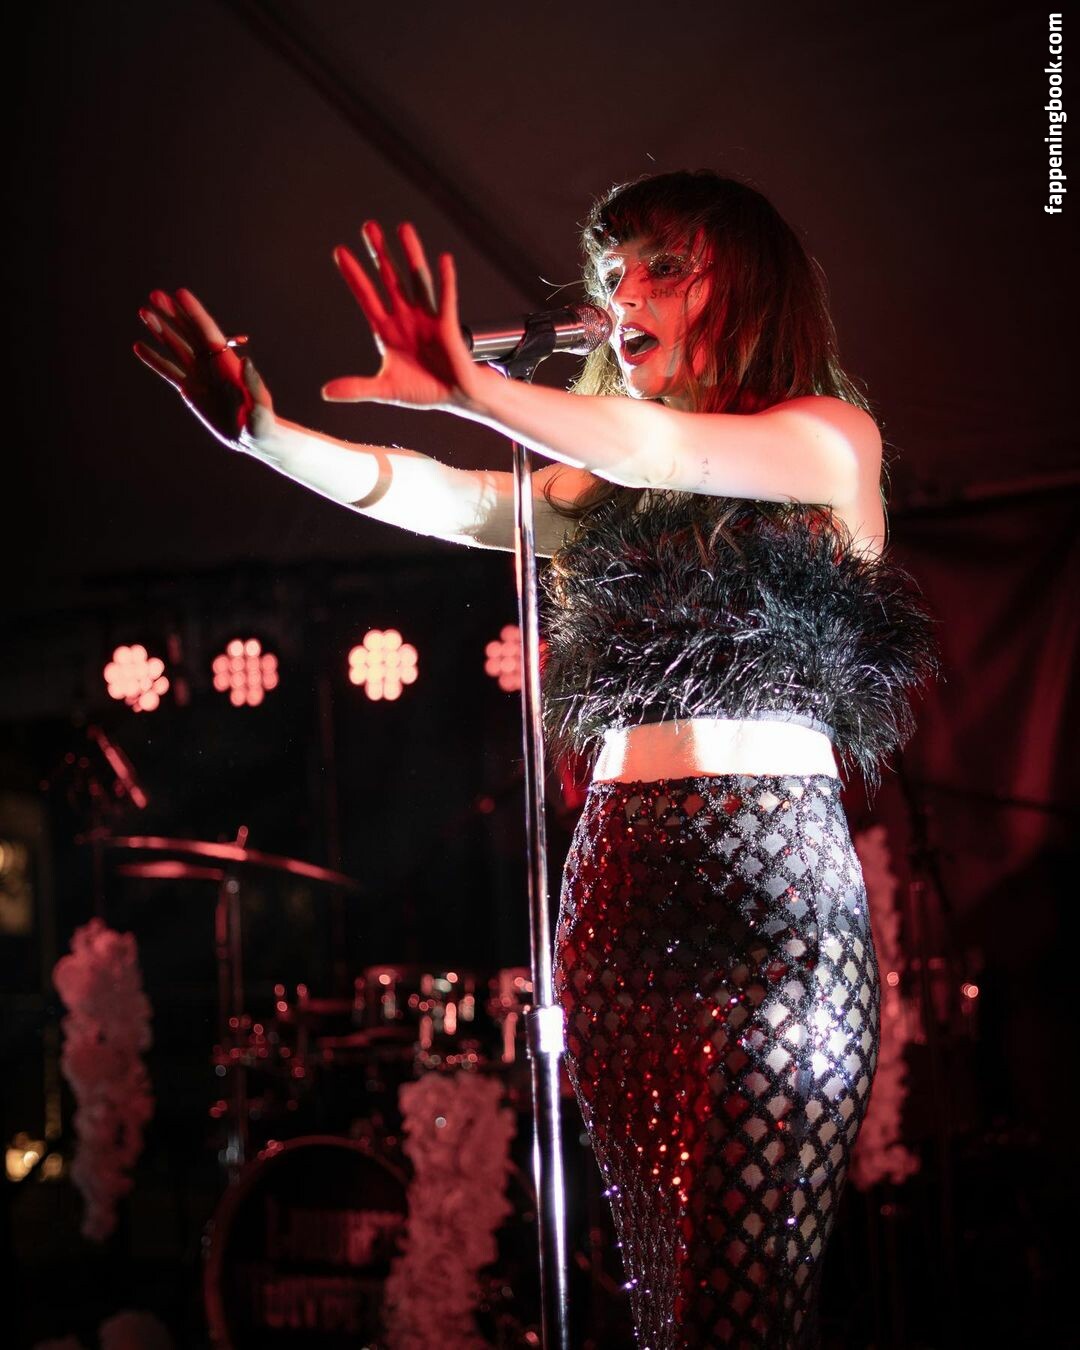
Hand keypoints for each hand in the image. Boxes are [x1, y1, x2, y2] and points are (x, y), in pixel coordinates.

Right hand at [134, 289, 274, 450]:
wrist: (253, 440)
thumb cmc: (262, 424)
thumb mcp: (261, 407)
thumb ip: (254, 385)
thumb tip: (246, 361)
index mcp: (228, 363)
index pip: (208, 332)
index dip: (194, 313)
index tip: (180, 293)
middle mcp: (212, 365)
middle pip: (189, 333)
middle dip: (173, 313)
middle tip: (155, 294)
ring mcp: (199, 376)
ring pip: (176, 347)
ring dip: (160, 330)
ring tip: (144, 312)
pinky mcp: (190, 390)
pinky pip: (169, 371)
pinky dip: (154, 360)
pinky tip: (139, 347)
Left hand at [321, 221, 483, 411]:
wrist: (456, 397)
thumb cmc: (424, 390)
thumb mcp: (385, 389)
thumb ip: (357, 388)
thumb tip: (326, 392)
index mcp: (388, 330)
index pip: (367, 296)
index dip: (354, 275)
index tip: (340, 251)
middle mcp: (407, 318)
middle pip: (390, 279)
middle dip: (380, 254)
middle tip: (369, 226)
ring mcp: (428, 318)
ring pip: (417, 280)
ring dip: (411, 255)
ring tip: (403, 228)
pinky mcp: (448, 325)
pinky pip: (446, 299)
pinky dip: (446, 280)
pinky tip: (444, 259)